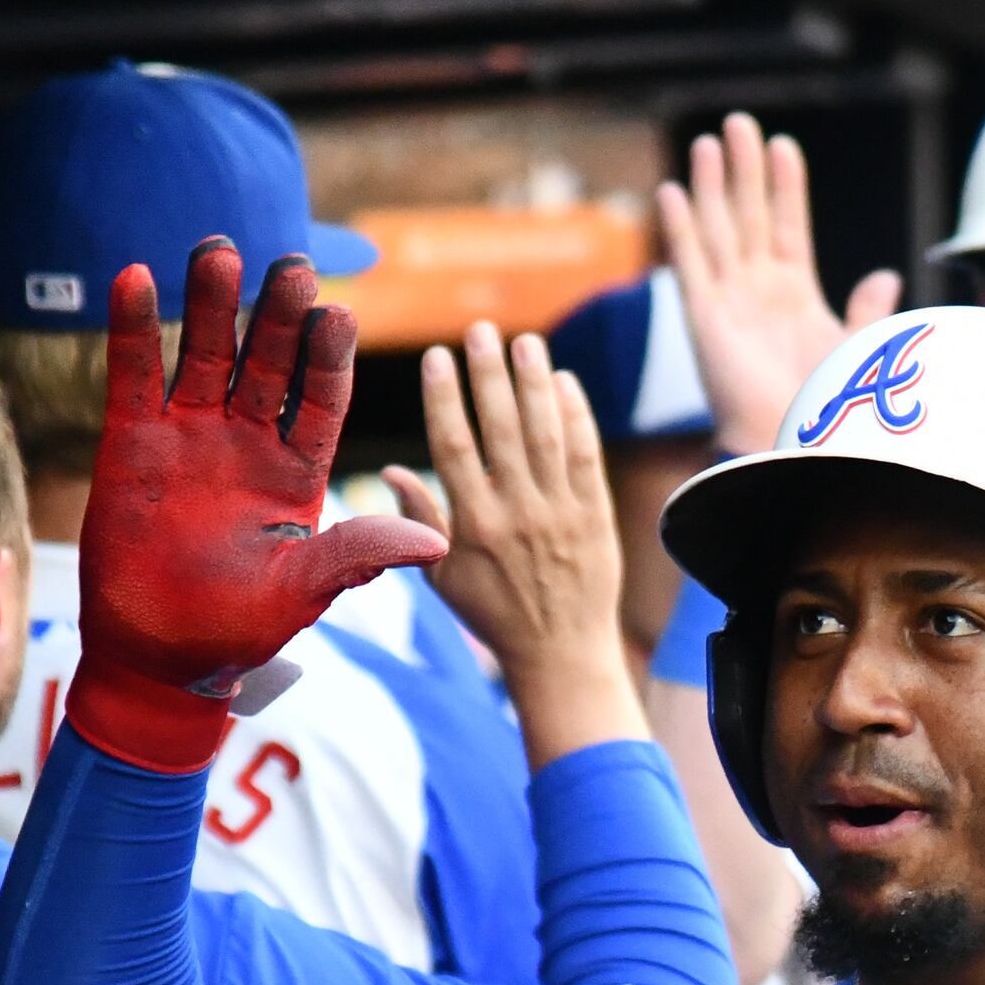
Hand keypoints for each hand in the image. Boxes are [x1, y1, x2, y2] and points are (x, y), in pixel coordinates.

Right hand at [71, 241, 439, 770]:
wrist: (157, 659)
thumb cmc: (236, 632)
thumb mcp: (303, 592)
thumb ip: (357, 555)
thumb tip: (440, 542)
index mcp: (298, 469)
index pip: (323, 399)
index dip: (330, 358)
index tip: (341, 314)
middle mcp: (249, 439)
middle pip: (269, 361)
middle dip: (279, 314)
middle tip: (293, 266)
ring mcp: (190, 433)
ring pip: (206, 353)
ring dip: (212, 303)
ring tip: (219, 251)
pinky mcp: (133, 440)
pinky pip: (134, 374)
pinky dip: (134, 328)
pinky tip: (136, 277)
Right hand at [390, 323, 636, 754]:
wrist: (562, 653)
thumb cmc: (495, 615)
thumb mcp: (444, 577)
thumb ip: (419, 522)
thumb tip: (390, 472)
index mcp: (474, 527)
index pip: (453, 448)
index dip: (445, 399)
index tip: (438, 357)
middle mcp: (517, 513)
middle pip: (502, 429)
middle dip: (491, 375)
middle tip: (483, 330)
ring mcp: (560, 512)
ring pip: (546, 434)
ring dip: (534, 382)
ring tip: (525, 340)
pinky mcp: (595, 514)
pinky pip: (585, 454)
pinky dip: (576, 415)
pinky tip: (564, 381)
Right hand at [655, 113, 902, 455]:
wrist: (797, 448)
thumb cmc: (827, 410)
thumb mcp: (857, 348)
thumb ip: (866, 310)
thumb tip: (887, 276)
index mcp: (795, 295)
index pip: (789, 225)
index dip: (785, 186)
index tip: (782, 145)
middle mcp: (757, 292)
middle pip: (749, 216)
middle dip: (744, 170)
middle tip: (738, 122)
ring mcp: (729, 302)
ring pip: (718, 231)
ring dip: (711, 187)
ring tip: (707, 142)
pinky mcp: (704, 320)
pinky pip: (690, 265)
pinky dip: (680, 228)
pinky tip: (672, 190)